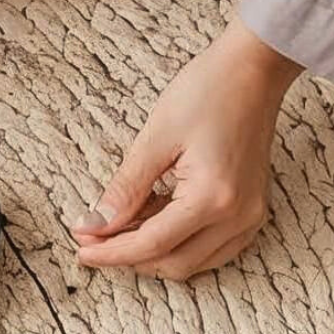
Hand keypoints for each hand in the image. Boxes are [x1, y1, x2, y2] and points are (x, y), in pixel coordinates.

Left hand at [73, 21, 302, 280]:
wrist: (254, 69)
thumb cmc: (206, 91)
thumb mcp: (155, 138)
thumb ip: (125, 190)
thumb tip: (94, 225)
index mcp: (213, 198)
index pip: (152, 244)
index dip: (111, 252)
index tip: (79, 249)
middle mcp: (238, 216)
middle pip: (174, 264)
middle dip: (129, 258)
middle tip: (93, 239)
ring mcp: (251, 216)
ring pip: (194, 262)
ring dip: (153, 254)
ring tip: (118, 228)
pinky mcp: (252, 210)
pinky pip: (212, 248)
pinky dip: (178, 243)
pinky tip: (151, 220)